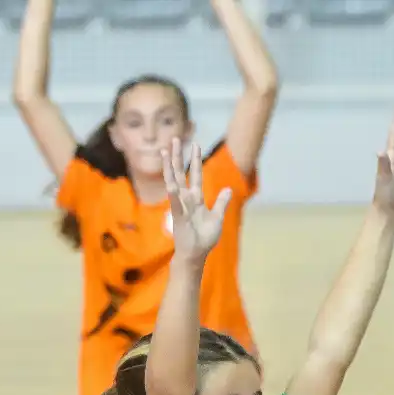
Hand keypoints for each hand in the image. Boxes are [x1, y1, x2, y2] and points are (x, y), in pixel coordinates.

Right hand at [162, 138, 231, 265]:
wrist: (196, 255)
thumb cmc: (204, 238)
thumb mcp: (217, 218)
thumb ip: (221, 203)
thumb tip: (229, 189)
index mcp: (196, 199)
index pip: (195, 175)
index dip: (195, 160)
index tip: (195, 144)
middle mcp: (186, 199)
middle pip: (181, 174)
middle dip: (178, 156)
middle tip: (174, 139)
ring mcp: (181, 207)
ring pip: (173, 183)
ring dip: (169, 168)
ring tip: (164, 152)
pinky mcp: (179, 219)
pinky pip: (176, 205)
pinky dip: (173, 195)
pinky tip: (170, 185)